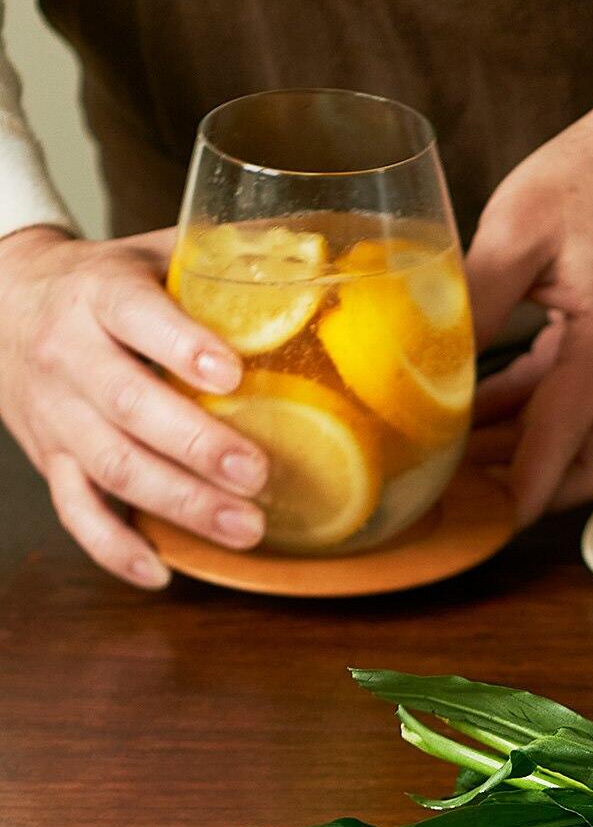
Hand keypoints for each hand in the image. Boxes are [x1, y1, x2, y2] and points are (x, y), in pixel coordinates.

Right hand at [0, 225, 269, 584]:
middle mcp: (68, 353)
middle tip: (258, 472)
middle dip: (194, 445)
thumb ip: (226, 260)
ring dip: (179, 502)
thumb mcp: (156, 255)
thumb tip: (326, 261)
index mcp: (99, 294)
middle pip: (126, 405)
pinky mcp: (50, 458)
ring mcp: (56, 412)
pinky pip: (76, 511)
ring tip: (246, 528)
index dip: (180, 346)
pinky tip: (162, 572)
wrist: (8, 299)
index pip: (133, 315)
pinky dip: (114, 547)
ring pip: (109, 465)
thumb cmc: (109, 284)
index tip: (231, 373)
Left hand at [465, 26, 592, 524]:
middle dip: (539, 495)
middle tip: (469, 502)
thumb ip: (473, 299)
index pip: (564, 435)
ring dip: (527, 458)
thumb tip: (420, 353)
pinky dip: (528, 422)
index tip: (485, 520)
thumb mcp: (516, 231)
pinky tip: (472, 416)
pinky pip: (572, 407)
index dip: (523, 484)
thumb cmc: (587, 181)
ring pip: (585, 443)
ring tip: (454, 465)